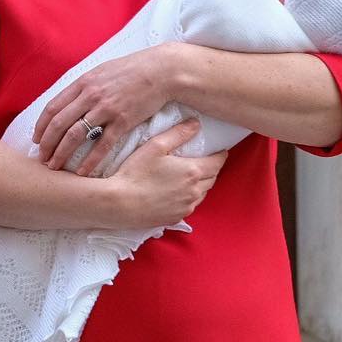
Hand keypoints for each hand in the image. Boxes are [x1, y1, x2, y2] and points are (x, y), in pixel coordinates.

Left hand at [33, 44, 173, 176]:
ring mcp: (106, 109)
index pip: (53, 107)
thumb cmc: (130, 71)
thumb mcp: (101, 72)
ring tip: (55, 166)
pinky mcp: (123, 121)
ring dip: (62, 153)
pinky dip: (89, 160)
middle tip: (41, 158)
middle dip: (47, 144)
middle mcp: (90, 96)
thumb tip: (69, 100)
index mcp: (82, 83)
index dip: (41, 126)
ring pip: (75, 135)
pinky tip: (82, 172)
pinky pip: (102, 145)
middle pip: (59, 123)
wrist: (160, 71)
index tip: (36, 140)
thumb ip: (84, 86)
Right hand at [106, 119, 226, 227]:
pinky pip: (191, 206)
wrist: (120, 203)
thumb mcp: (155, 146)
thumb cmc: (136, 172)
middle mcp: (194, 191)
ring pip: (203, 193)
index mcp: (192, 171)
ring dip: (201, 184)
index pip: (217, 163)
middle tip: (205, 160)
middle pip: (212, 178)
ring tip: (191, 176)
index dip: (220, 155)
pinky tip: (178, 192)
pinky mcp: (176, 218)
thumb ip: (178, 133)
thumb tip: (196, 124)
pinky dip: (190, 197)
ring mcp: (186, 207)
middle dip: (211, 169)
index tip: (220, 150)